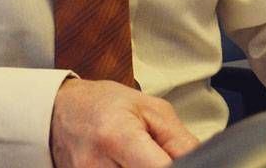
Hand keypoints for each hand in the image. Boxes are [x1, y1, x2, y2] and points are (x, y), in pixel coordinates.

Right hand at [50, 78, 199, 167]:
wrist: (59, 112)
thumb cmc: (104, 104)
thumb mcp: (151, 109)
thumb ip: (180, 141)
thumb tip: (206, 161)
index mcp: (118, 136)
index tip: (187, 165)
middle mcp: (97, 165)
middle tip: (157, 155)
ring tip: (140, 158)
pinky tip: (127, 164)